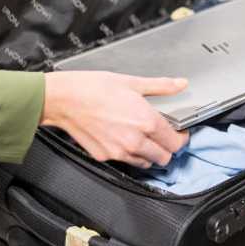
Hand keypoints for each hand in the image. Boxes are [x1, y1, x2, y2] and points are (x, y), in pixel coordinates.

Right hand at [41, 72, 189, 167]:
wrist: (63, 99)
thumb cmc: (93, 87)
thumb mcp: (132, 82)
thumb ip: (161, 86)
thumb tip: (181, 84)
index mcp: (146, 122)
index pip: (176, 143)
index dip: (181, 138)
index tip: (179, 132)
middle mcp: (135, 141)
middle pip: (164, 158)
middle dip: (166, 148)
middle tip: (162, 136)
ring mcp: (119, 152)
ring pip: (145, 163)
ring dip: (149, 154)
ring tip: (143, 137)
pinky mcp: (104, 157)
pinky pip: (125, 161)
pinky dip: (129, 154)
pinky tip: (123, 138)